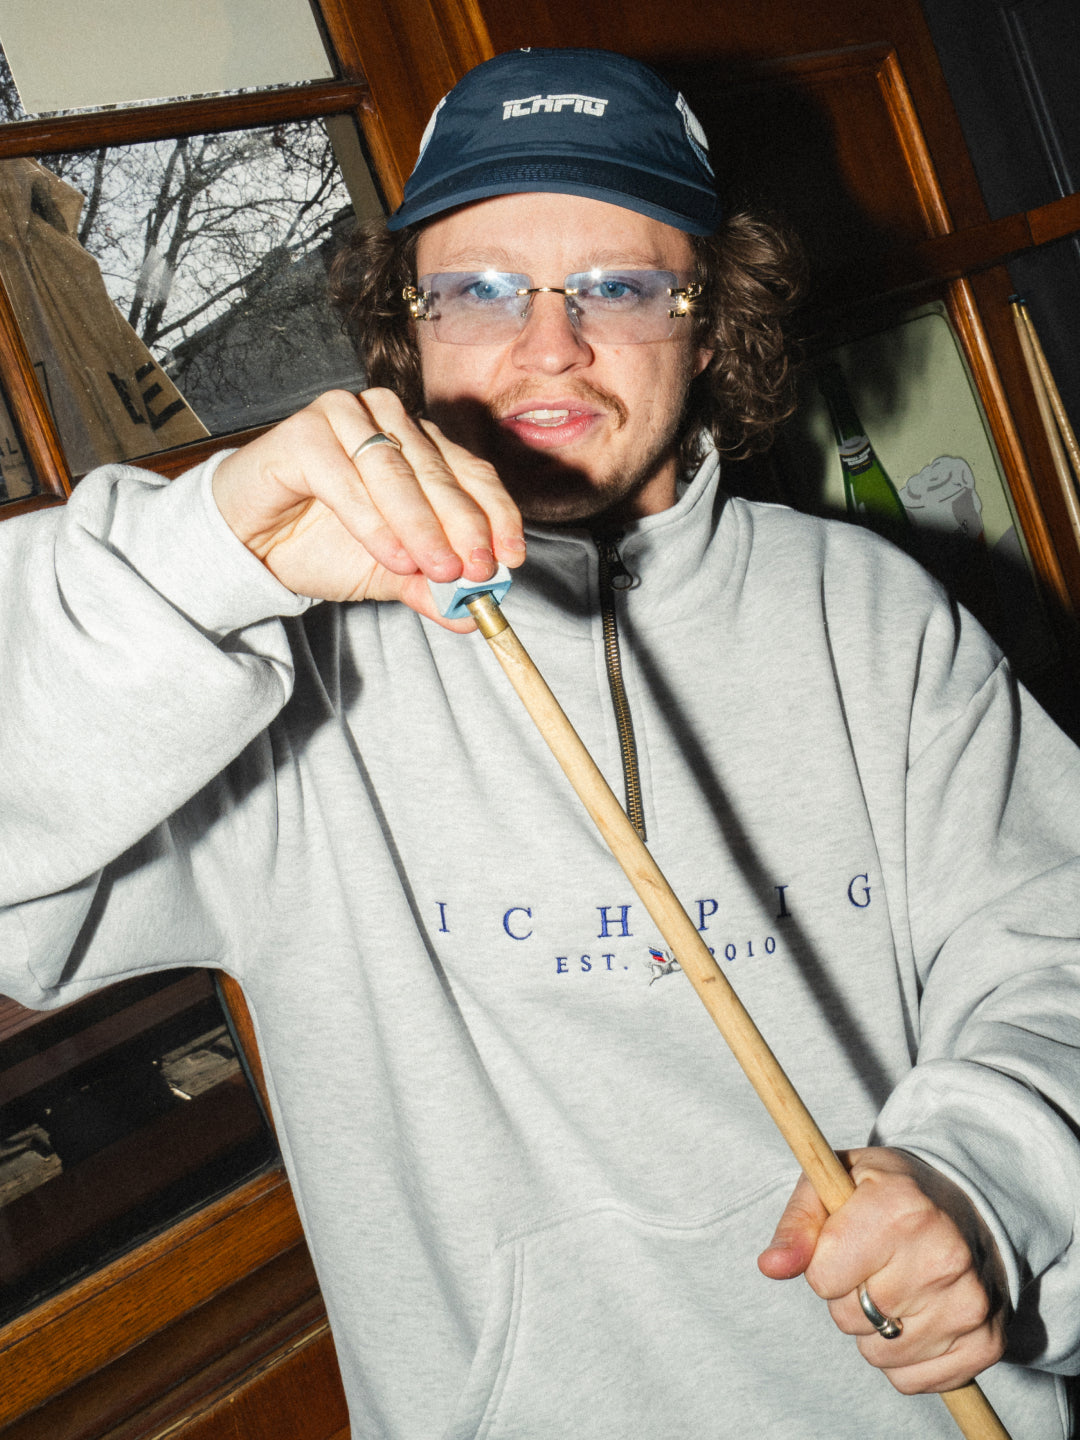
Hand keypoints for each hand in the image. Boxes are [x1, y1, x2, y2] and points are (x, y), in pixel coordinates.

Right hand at [212, 387, 524, 625]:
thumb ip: (433, 587)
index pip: (473, 473)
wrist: (250, 544)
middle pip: (441, 471)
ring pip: (397, 472)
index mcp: (419, 441)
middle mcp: (387, 418)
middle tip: (478, 570)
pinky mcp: (304, 433)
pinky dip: (374, 522)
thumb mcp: (391, 572)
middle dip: (463, 527)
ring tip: (438, 570)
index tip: (511, 558)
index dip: (496, 516)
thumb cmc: (320, 544)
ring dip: (422, 526)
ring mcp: (345, 417)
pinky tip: (392, 556)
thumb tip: (477, 613)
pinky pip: (347, 479)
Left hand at [757, 1147, 1007, 1393]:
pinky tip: (920, 1314)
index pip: (823, 1276)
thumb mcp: (835, 1183)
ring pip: (878, 1354)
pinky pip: (911, 1380)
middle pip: (848, 1318)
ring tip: (899, 1284)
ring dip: (875, 1329)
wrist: (967, 1205)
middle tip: (876, 1263)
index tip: (848, 1240)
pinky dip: (904, 1357)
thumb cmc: (887, 1193)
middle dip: (849, 1295)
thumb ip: (798, 1224)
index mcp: (901, 1207)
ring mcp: (970, 1304)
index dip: (824, 1262)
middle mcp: (943, 1256)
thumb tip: (770, 1265)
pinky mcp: (985, 1343)